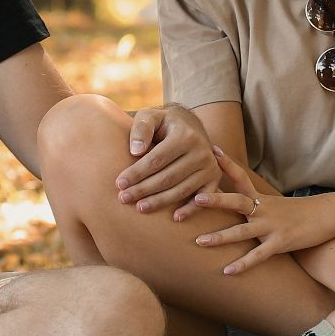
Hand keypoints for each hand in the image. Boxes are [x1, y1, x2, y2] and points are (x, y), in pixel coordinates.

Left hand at [116, 103, 222, 219]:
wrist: (190, 125)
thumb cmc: (163, 124)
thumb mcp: (151, 117)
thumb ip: (141, 129)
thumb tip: (136, 151)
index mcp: (185, 136)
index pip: (157, 159)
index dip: (137, 173)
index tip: (119, 183)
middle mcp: (202, 152)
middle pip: (168, 177)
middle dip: (144, 190)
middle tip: (124, 198)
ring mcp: (210, 167)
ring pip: (182, 190)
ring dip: (160, 201)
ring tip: (140, 208)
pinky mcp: (214, 179)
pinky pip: (203, 198)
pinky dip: (190, 210)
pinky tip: (175, 218)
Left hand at [192, 147, 334, 273]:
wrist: (328, 215)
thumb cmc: (298, 211)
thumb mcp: (274, 203)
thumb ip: (253, 203)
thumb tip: (233, 202)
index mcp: (260, 199)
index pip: (240, 177)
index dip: (226, 164)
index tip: (212, 149)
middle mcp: (263, 210)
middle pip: (236, 202)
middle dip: (216, 201)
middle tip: (196, 199)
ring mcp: (271, 227)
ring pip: (242, 232)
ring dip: (220, 237)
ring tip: (199, 241)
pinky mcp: (281, 243)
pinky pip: (258, 256)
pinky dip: (243, 264)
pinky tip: (228, 271)